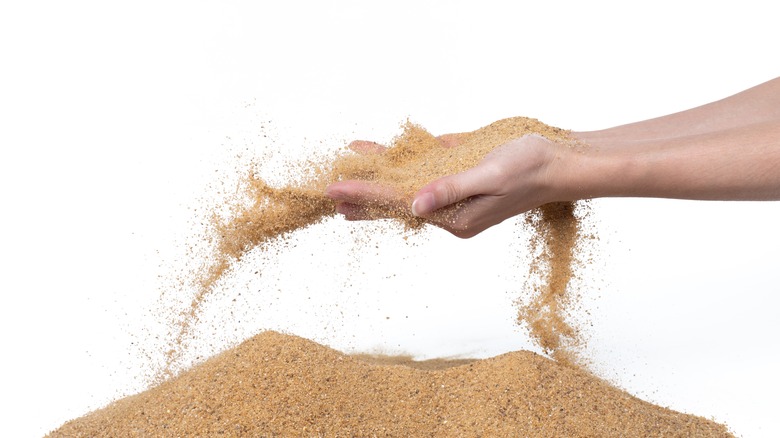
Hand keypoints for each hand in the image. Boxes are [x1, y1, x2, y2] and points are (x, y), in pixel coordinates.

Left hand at [325, 133, 569, 237]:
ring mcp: (453, 190)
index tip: (335, 190)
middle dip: (361, 196)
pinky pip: (422, 168)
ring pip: (405, 184)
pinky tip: (382, 153)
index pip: (399, 205)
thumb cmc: (532, 168)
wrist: (560, 159)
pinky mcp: (458, 172)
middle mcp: (449, 207)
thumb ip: (453, 188)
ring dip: (376, 179)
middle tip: (327, 193)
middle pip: (396, 202)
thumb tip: (414, 203)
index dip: (364, 196)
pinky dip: (399, 160)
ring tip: (345, 178)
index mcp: (455, 217)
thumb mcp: (492, 177)